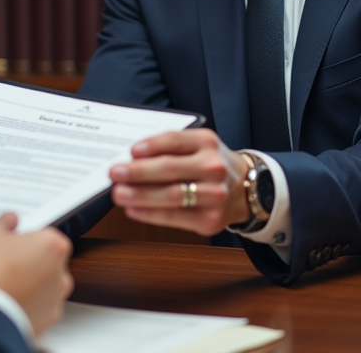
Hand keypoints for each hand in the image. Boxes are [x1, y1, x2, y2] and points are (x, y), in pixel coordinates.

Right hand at [0, 213, 73, 337]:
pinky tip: (6, 302)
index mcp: (53, 245)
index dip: (25, 238)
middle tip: (3, 263)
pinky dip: (25, 305)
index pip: (45, 235)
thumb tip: (10, 220)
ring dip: (28, 285)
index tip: (10, 242)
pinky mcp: (46, 321)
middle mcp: (61, 273)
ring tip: (2, 285)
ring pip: (43, 287)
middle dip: (29, 261)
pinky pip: (37, 308)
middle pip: (47, 261)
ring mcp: (55, 300)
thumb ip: (3, 222)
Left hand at [109, 129, 249, 235]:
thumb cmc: (208, 164)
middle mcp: (213, 167)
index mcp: (207, 142)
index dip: (152, 145)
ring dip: (141, 195)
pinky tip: (133, 210)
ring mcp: (215, 195)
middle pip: (170, 169)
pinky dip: (150, 214)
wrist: (245, 189)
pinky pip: (175, 217)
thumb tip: (131, 158)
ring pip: (172, 195)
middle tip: (115, 173)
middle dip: (138, 172)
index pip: (175, 140)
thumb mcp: (197, 146)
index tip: (131, 151)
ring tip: (119, 194)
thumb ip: (169, 149)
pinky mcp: (210, 220)